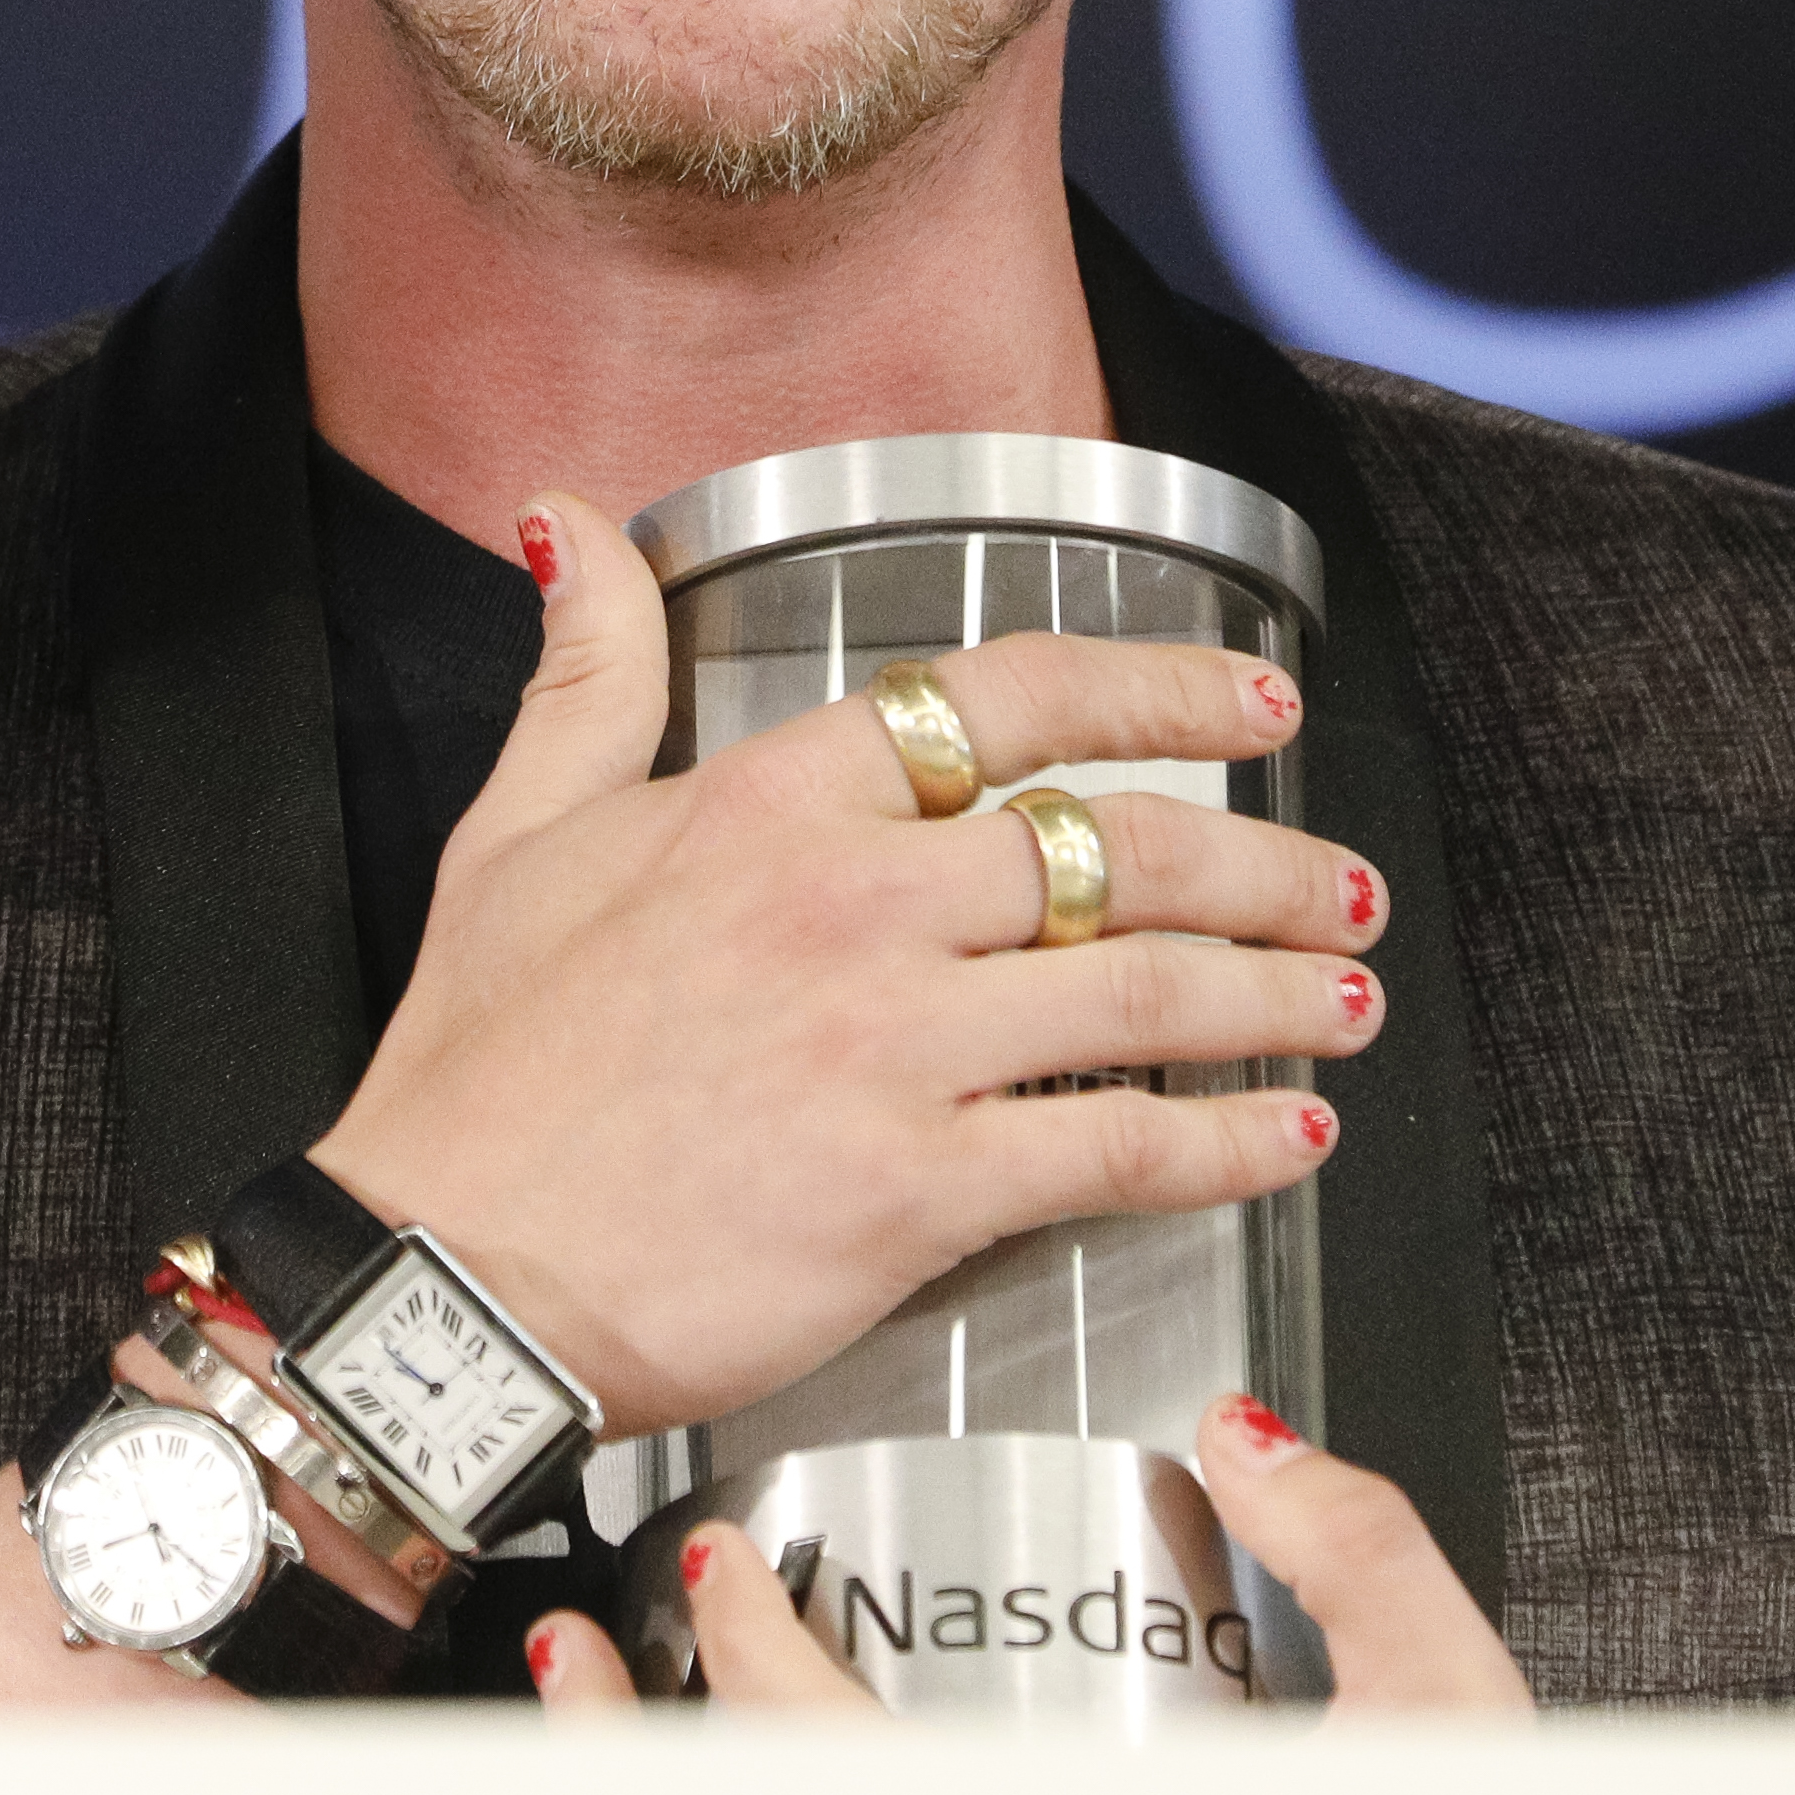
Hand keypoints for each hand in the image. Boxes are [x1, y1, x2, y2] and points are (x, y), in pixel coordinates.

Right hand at [309, 492, 1388, 1439]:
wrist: (446, 1275)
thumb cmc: (478, 1072)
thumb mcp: (513, 832)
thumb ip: (585, 670)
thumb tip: (569, 520)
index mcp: (772, 799)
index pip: (1012, 697)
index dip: (1162, 689)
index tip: (1252, 701)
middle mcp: (853, 902)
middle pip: (1122, 845)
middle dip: (1267, 863)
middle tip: (1341, 885)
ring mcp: (892, 1045)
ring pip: (1148, 992)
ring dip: (1280, 995)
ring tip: (1348, 1000)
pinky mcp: (913, 1189)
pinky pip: (1116, 1149)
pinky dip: (1228, 1146)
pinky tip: (1289, 1140)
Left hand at [520, 1396, 1532, 1715]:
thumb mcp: (1444, 1714)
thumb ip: (1361, 1564)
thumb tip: (1247, 1434)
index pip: (841, 1764)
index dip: (757, 1666)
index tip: (724, 1574)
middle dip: (627, 1741)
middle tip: (587, 1638)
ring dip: (632, 1777)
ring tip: (576, 1692)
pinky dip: (684, 1788)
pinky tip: (654, 1736)